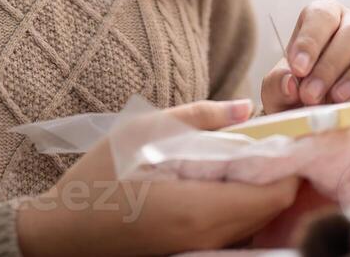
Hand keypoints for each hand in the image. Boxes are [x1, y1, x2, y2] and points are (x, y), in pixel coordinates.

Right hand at [14, 99, 301, 256]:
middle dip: (275, 178)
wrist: (62, 233)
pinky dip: (237, 210)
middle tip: (264, 145)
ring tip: (242, 161)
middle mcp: (208, 238)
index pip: (275, 195)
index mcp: (202, 209)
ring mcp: (200, 251)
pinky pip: (231, 233)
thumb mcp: (145, 130)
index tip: (282, 140)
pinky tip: (218, 185)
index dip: (287, 166)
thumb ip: (201, 117)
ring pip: (252, 225)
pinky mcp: (190, 255)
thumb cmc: (98, 178)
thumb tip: (246, 107)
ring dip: (256, 195)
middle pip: (268, 211)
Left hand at [260, 0, 349, 113]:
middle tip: (312, 96)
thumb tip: (291, 82)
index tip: (298, 69)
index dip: (310, 40)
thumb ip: (277, 84)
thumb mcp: (277, 92)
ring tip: (340, 99)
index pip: (322, 14)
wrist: (316, 122)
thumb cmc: (294, 98)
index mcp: (324, 19)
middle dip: (332, 65)